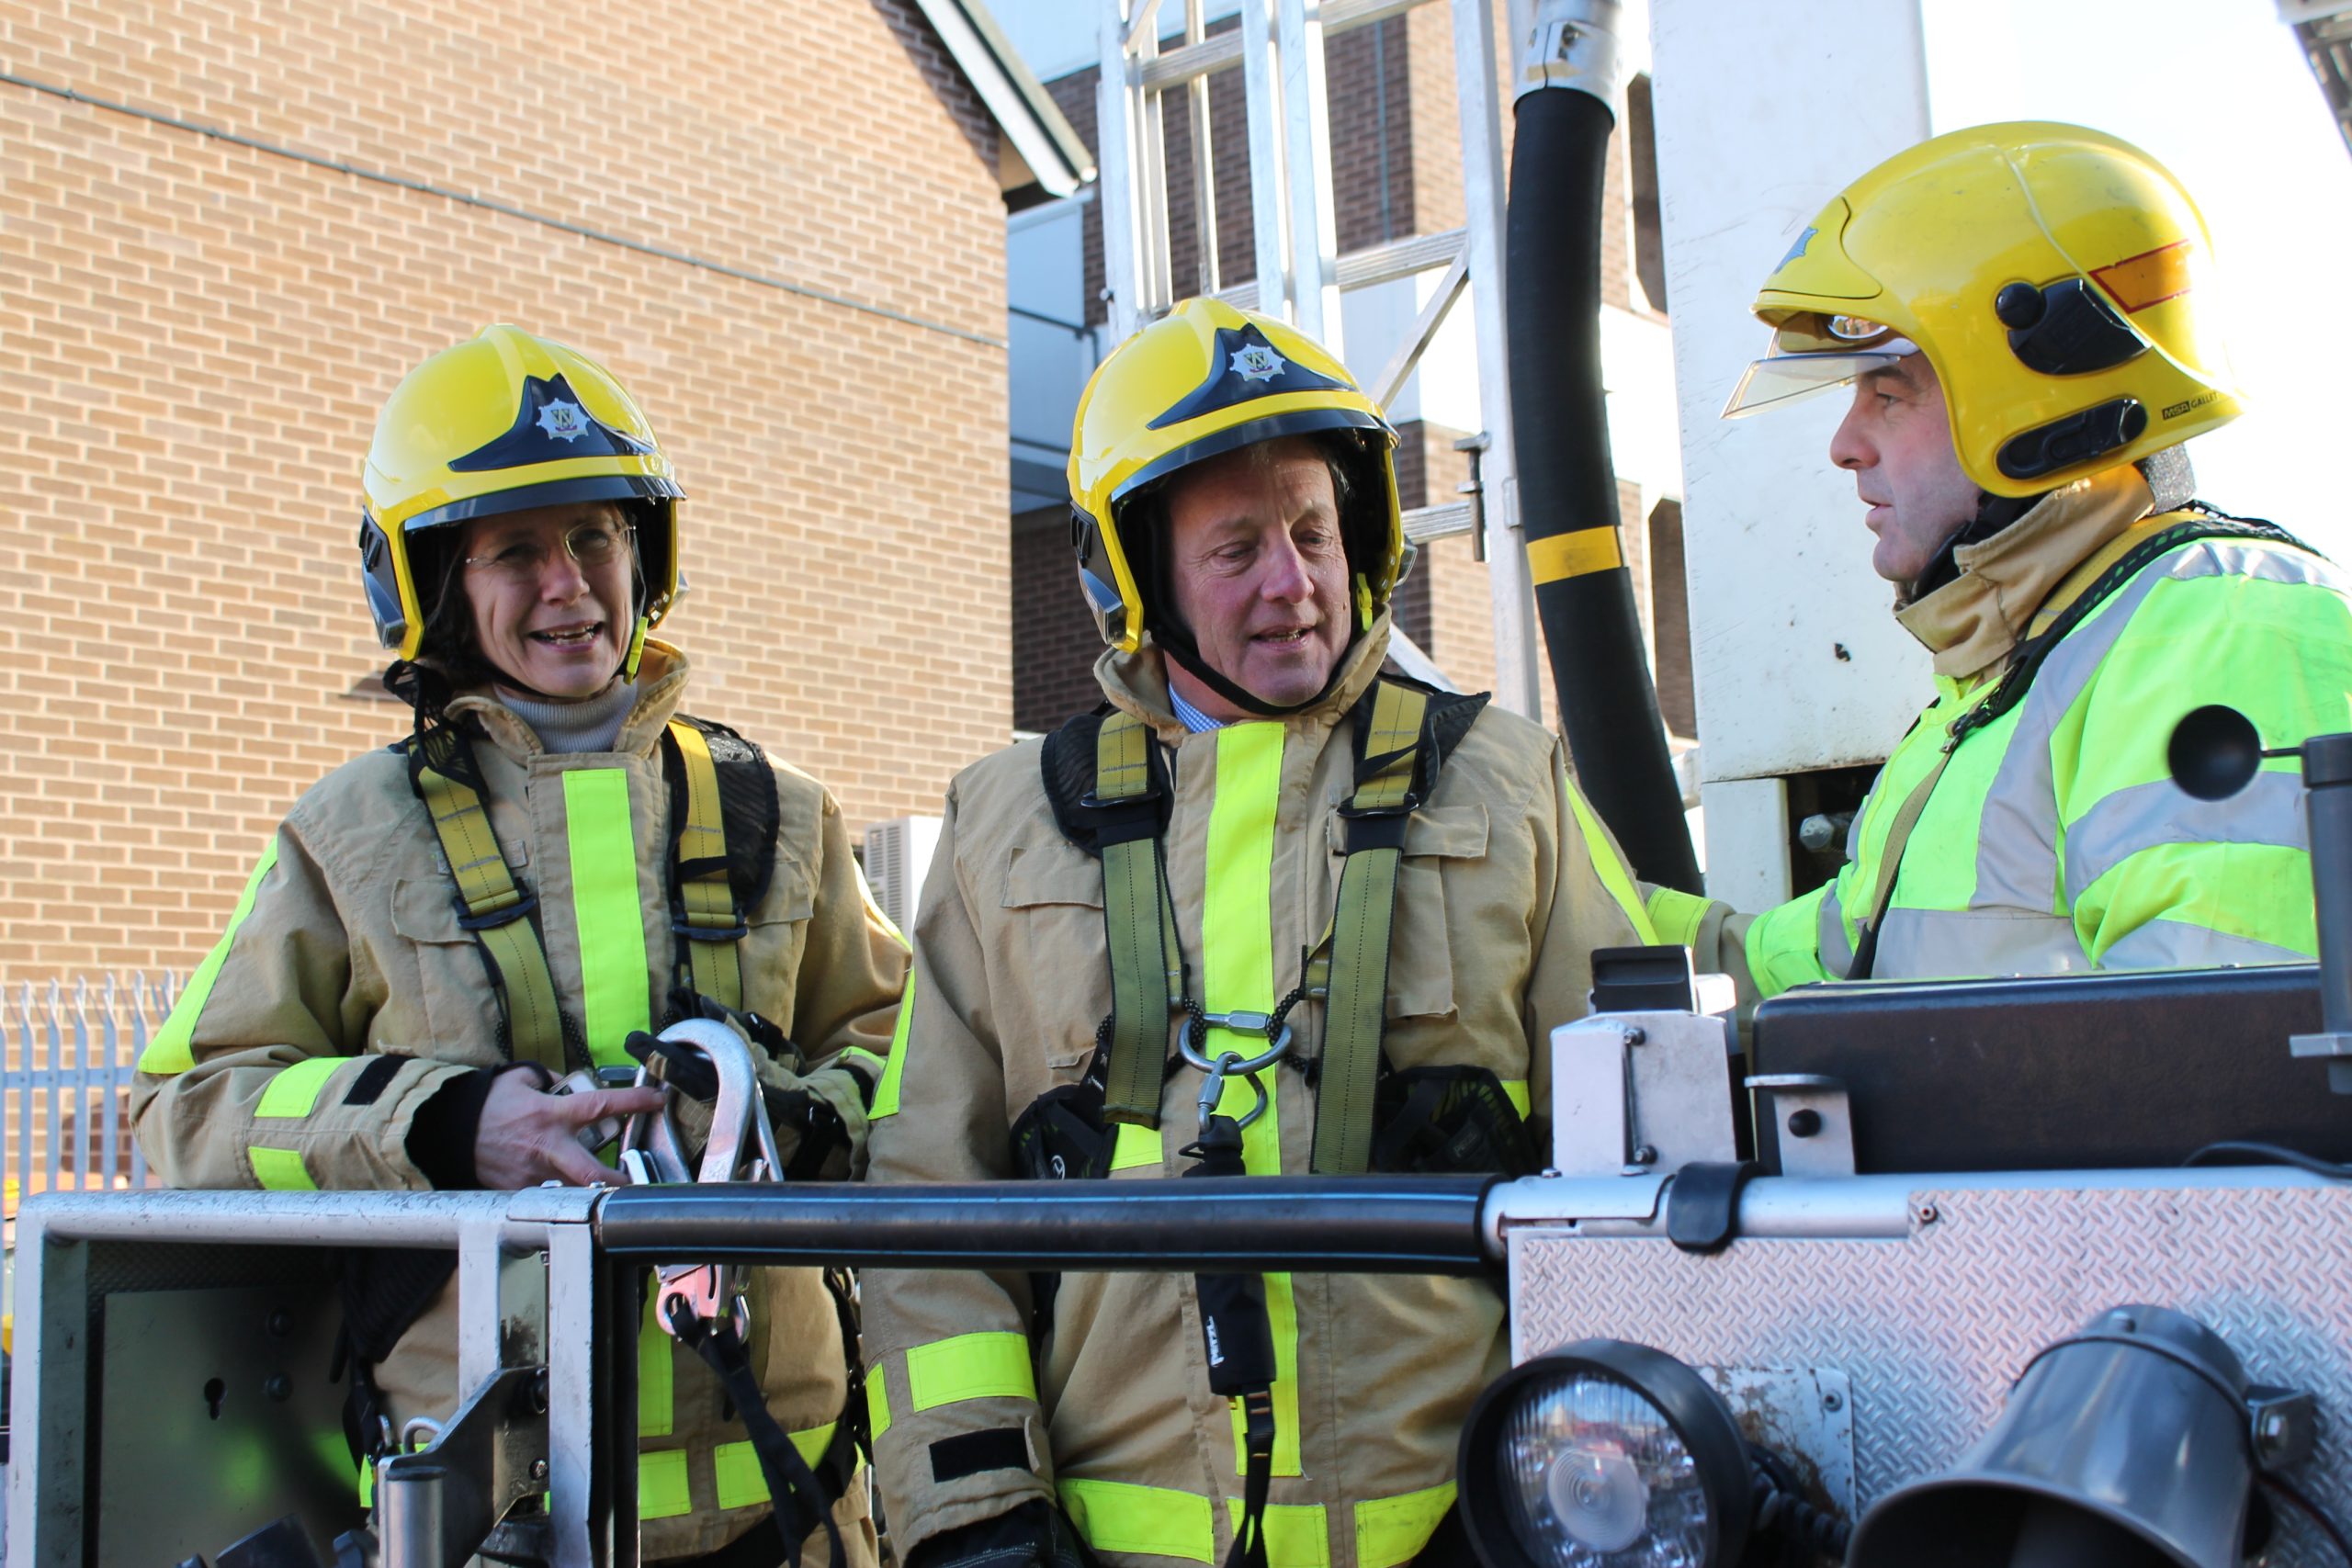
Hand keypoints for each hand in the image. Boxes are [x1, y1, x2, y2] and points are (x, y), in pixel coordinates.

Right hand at [472, 1069, 664, 1188]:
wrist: (447, 1130)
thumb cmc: (485, 1104)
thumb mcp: (520, 1079)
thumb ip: (548, 1079)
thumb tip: (564, 1084)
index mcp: (550, 1115)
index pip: (600, 1105)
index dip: (633, 1102)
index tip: (657, 1100)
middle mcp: (546, 1147)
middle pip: (591, 1171)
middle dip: (618, 1182)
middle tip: (638, 1185)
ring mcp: (532, 1174)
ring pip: (571, 1189)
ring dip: (587, 1190)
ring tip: (602, 1191)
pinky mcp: (517, 1191)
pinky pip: (545, 1195)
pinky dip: (554, 1192)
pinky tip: (558, 1190)